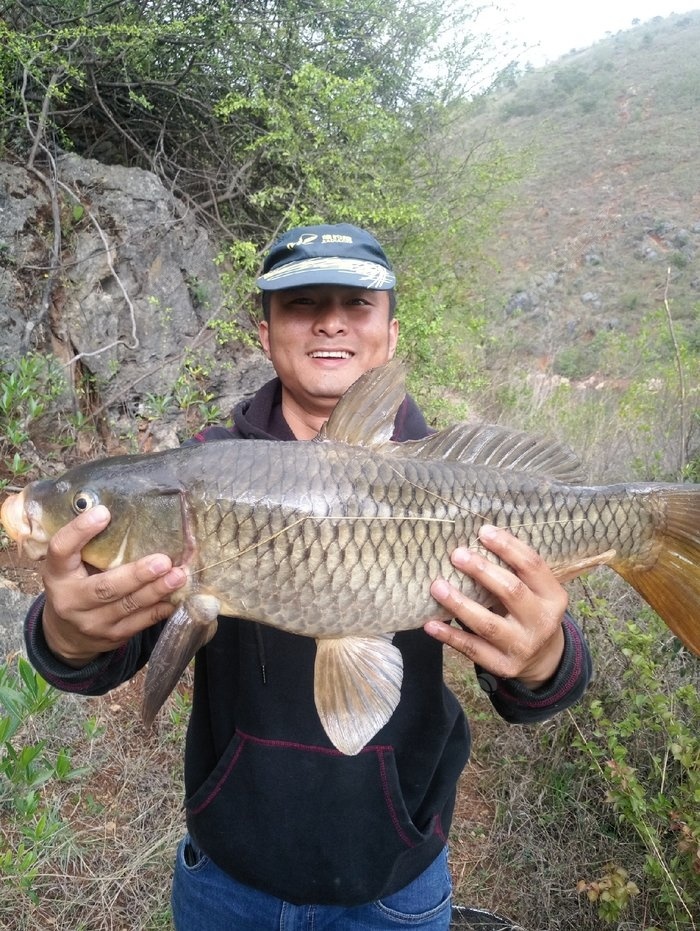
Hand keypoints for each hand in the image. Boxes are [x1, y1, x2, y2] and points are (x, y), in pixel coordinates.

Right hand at [40, 504, 186, 667]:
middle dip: (137, 574)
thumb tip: (125, 512)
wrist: (66, 634)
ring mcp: (92, 623)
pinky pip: (140, 623)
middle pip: (105, 587)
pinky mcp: (112, 637)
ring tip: (179, 576)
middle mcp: (71, 600)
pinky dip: (160, 609)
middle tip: (163, 561)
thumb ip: (91, 546)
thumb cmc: (76, 585)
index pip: (62, 549)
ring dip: (156, 590)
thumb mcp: (72, 566)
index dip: (79, 531)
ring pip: (128, 606)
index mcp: (58, 574)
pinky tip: (176, 596)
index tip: (104, 512)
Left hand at [425, 524, 566, 688]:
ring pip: (487, 624)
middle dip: (482, 571)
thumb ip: (515, 571)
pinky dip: (450, 636)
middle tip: (456, 554)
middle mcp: (542, 622)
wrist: (544, 660)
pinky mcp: (504, 666)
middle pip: (512, 591)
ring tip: (437, 586)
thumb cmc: (530, 611)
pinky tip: (431, 624)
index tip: (483, 532)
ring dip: (459, 603)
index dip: (508, 546)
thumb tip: (476, 538)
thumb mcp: (536, 592)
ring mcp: (523, 647)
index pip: (532, 566)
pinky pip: (472, 649)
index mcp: (553, 596)